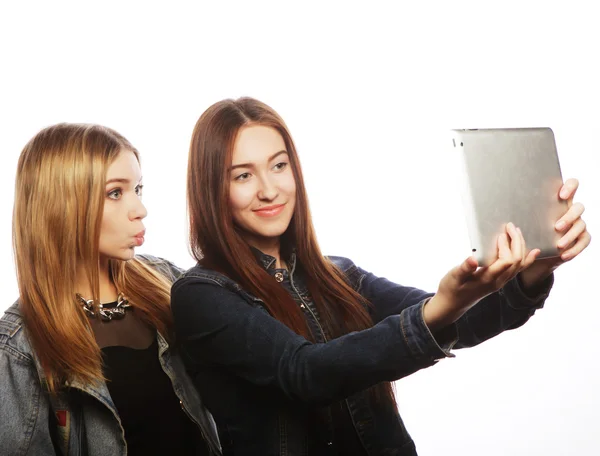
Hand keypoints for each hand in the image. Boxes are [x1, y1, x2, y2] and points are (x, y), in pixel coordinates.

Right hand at [424, 223, 538, 330]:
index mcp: (487, 279)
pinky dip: (527, 260)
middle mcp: (498, 282)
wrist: (452, 304)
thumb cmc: (451, 288)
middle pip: (516, 261)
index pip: (506, 261)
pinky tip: (533, 252)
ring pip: (519, 265)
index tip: (500, 234)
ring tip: (517, 233)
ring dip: (521, 247)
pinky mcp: (499, 281)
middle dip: (516, 242)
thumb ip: (465, 268)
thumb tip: (473, 259)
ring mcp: (500, 282)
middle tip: (511, 227)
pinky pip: (518, 270)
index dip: (506, 246)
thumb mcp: (454, 277)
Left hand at [519, 178, 591, 288]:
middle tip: (556, 227)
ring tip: (558, 245)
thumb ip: (518, 213)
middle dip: (569, 217)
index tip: (561, 195)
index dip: (570, 187)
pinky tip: (563, 255)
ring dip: (570, 235)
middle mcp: (570, 210)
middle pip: (578, 207)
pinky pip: (584, 240)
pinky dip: (574, 249)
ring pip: (581, 224)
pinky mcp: (580, 238)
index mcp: (558, 201)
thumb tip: (499, 208)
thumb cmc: (528, 232)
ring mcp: (577, 224)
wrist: (536, 254)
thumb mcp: (523, 221)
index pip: (572, 185)